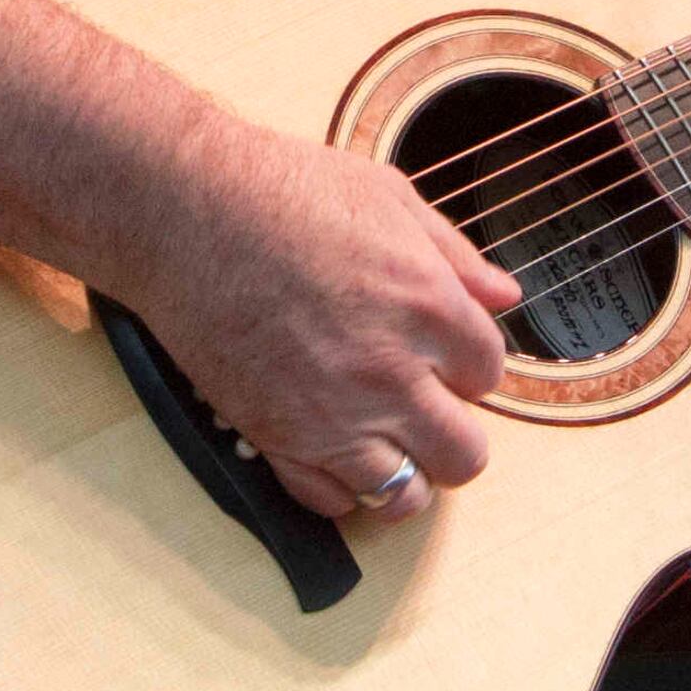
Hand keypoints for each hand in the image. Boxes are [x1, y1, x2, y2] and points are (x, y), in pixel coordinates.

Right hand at [134, 125, 522, 523]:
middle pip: (463, 454)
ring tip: (387, 438)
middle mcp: (390, 373)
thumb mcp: (388, 197)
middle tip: (426, 403)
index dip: (468, 362)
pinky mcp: (277, 437)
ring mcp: (333, 415)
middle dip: (453, 431)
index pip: (488, 373)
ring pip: (405, 495)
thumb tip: (505, 296)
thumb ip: (455, 255)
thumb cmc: (282, 189)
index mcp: (428, 306)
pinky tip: (337, 449)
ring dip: (405, 471)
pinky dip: (342, 486)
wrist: (186, 211)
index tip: (443, 351)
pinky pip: (332, 501)